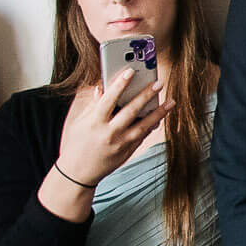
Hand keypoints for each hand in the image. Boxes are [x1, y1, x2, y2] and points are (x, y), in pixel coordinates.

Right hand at [54, 69, 170, 187]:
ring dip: (159, 113)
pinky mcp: (128, 152)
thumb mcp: (78, 123)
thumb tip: (102, 87)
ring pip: (144, 126)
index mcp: (94, 122)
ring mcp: (121, 144)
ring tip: (171, 102)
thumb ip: (92, 105)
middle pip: (131, 111)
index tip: (130, 71)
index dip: (120, 84)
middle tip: (159, 83)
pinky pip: (142, 136)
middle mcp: (109, 133)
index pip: (109, 99)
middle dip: (146, 96)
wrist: (78, 173)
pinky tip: (160, 117)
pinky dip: (151, 126)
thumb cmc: (75, 144)